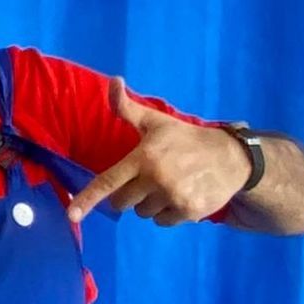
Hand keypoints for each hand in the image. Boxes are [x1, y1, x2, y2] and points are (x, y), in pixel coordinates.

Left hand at [66, 77, 251, 225]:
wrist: (232, 158)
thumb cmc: (186, 140)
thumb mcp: (156, 122)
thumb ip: (127, 108)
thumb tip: (113, 81)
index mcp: (143, 158)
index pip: (108, 181)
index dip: (87, 199)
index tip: (71, 216)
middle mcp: (156, 179)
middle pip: (122, 203)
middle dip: (129, 195)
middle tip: (149, 179)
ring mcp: (173, 196)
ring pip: (142, 213)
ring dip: (150, 204)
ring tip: (169, 185)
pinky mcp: (189, 211)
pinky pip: (162, 222)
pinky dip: (167, 213)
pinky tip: (181, 195)